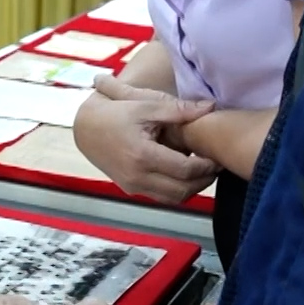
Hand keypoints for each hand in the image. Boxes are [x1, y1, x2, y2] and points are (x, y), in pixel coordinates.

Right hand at [72, 75, 218, 203]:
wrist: (85, 127)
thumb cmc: (117, 112)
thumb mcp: (146, 105)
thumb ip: (179, 109)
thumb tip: (210, 107)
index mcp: (142, 155)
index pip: (185, 170)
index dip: (206, 166)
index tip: (218, 156)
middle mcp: (137, 176)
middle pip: (182, 190)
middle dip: (204, 180)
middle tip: (217, 165)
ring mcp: (133, 186)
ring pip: (173, 198)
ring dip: (193, 188)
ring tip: (204, 171)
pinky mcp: (131, 189)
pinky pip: (162, 197)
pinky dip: (178, 189)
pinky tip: (185, 173)